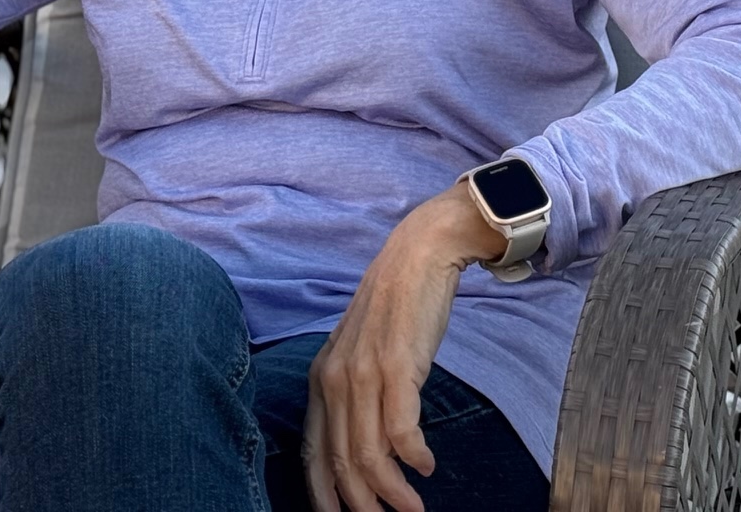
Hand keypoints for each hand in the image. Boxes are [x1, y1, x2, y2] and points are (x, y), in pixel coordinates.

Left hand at [304, 183, 504, 511]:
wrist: (418, 254)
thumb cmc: (396, 304)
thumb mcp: (363, 350)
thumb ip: (357, 392)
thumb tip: (369, 442)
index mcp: (322, 379)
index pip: (312, 453)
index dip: (324, 494)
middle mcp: (336, 381)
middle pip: (343, 463)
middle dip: (365, 504)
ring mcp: (364, 374)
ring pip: (370, 455)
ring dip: (394, 492)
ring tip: (414, 507)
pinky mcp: (397, 367)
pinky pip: (401, 431)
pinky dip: (414, 457)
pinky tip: (427, 465)